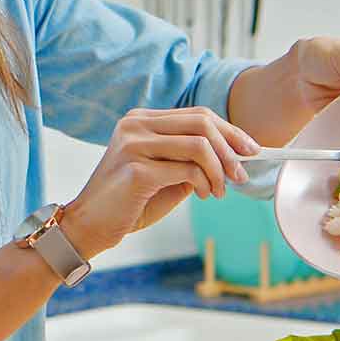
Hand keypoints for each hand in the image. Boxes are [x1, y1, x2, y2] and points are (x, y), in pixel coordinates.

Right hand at [63, 107, 260, 258]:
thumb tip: (234, 157)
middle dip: (230, 147)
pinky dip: (205, 182)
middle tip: (242, 173)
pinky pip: (188, 169)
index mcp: (141, 119)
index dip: (229, 130)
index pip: (197, 114)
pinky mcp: (136, 168)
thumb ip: (191, 161)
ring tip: (220, 191)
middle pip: (202, 121)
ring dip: (219, 170)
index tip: (251, 149)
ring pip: (199, 144)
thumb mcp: (166, 175)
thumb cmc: (129, 203)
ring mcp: (134, 143)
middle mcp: (136, 124)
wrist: (88, 227)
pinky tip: (205, 194)